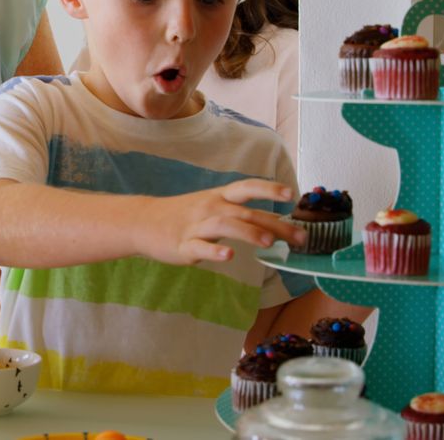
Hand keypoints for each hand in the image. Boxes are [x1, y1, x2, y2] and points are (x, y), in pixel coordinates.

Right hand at [141, 178, 305, 264]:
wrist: (143, 221)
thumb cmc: (185, 215)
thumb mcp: (214, 207)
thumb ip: (243, 214)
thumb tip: (280, 224)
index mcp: (219, 197)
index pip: (247, 188)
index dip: (269, 188)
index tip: (292, 194)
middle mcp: (210, 208)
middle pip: (245, 212)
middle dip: (275, 224)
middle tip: (300, 238)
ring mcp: (196, 227)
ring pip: (225, 225)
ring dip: (248, 232)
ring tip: (268, 243)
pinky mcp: (182, 246)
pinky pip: (199, 247)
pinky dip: (214, 251)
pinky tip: (228, 256)